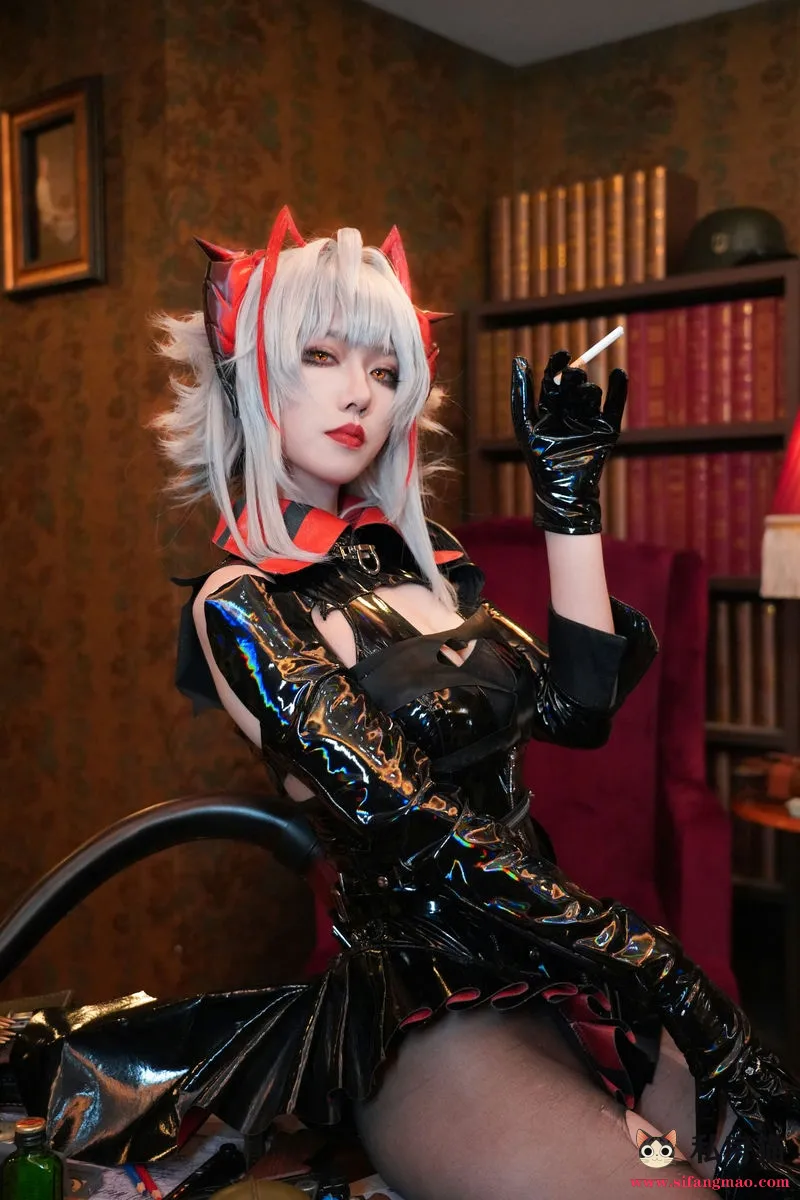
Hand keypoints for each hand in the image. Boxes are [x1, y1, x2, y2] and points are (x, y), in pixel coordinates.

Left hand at [511, 350, 626, 534]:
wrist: (561, 487)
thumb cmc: (539, 459)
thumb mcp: (525, 423)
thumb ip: (521, 393)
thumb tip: (519, 358)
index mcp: (550, 407)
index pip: (555, 378)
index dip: (558, 363)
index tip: (562, 354)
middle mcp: (570, 411)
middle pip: (574, 383)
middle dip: (575, 374)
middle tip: (574, 373)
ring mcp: (590, 419)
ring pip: (592, 392)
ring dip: (589, 388)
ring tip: (585, 393)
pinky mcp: (608, 429)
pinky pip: (616, 404)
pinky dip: (619, 388)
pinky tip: (617, 374)